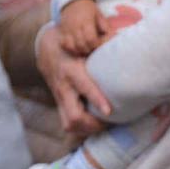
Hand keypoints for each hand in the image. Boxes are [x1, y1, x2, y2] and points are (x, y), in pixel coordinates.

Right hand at [36, 24, 109, 139]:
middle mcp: (64, 87)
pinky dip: (81, 127)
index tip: (109, 111)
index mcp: (72, 71)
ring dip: (87, 129)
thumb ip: (102, 45)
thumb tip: (124, 39)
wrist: (46, 46)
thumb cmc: (72, 44)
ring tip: (103, 125)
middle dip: (92, 124)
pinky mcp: (58, 103)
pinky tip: (94, 124)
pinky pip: (67, 122)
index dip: (97, 100)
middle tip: (109, 122)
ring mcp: (59, 97)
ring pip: (69, 124)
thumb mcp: (84, 43)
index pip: (85, 88)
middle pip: (74, 116)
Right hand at [57, 0, 105, 55]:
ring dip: (80, 51)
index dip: (97, 44)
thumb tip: (112, 36)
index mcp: (86, 21)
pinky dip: (71, 49)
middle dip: (89, 49)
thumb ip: (104, 25)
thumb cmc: (88, 8)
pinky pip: (64, 45)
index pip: (91, 39)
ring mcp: (67, 30)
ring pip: (72, 47)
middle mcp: (75, 27)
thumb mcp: (99, 14)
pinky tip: (77, 48)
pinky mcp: (62, 32)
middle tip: (94, 48)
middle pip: (81, 45)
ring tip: (86, 49)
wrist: (72, 1)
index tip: (100, 44)